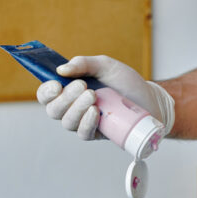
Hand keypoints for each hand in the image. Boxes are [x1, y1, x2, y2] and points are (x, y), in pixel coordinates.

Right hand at [35, 55, 174, 139]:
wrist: (149, 99)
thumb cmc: (126, 82)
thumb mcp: (106, 65)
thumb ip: (83, 63)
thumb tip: (61, 69)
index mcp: (70, 90)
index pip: (47, 94)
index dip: (46, 91)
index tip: (57, 84)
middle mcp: (73, 107)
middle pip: (53, 110)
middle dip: (65, 98)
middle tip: (84, 87)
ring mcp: (84, 122)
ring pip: (67, 122)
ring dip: (77, 109)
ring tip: (93, 97)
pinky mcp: (97, 133)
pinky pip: (83, 133)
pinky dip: (86, 123)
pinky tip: (95, 113)